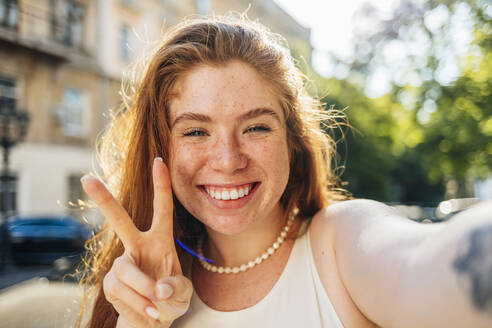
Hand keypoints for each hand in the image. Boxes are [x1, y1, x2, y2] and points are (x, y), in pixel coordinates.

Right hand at [81, 158, 192, 326]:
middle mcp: (138, 246)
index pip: (162, 209)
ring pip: (127, 272)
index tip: (158, 161)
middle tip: (86, 179)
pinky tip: (149, 312)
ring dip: (145, 293)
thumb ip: (176, 289)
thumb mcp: (182, 294)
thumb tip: (160, 287)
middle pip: (120, 221)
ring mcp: (122, 264)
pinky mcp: (111, 283)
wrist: (151, 321)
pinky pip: (123, 292)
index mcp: (161, 241)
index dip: (161, 185)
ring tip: (158, 308)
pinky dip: (140, 306)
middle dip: (104, 200)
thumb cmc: (170, 300)